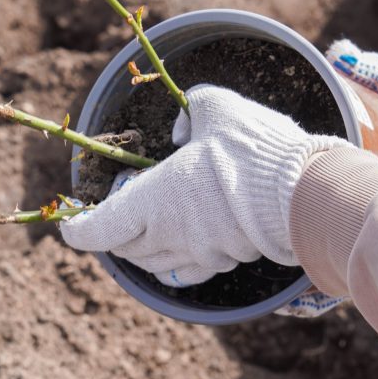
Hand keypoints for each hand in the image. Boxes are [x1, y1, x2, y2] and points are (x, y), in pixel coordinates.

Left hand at [60, 85, 349, 286]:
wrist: (307, 193)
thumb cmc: (254, 148)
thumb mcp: (215, 108)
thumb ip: (189, 111)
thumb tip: (182, 133)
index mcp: (154, 199)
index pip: (98, 229)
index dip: (77, 229)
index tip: (70, 224)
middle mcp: (169, 234)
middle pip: (123, 245)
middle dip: (112, 229)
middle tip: (121, 202)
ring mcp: (198, 253)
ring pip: (152, 261)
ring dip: (140, 245)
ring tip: (148, 221)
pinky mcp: (225, 262)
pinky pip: (185, 270)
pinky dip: (171, 259)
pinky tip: (179, 244)